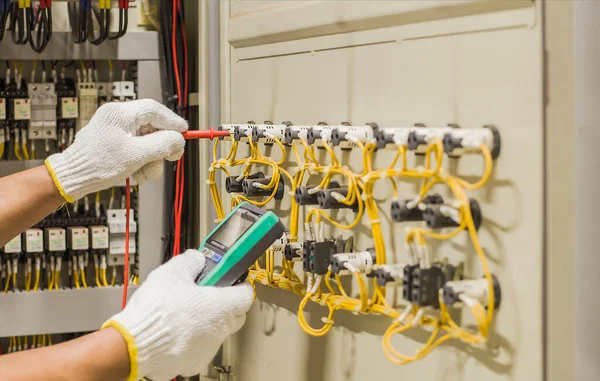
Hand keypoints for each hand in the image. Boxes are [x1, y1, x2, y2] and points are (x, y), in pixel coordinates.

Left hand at [45, 99, 187, 201]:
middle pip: (153, 127)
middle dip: (161, 147)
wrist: (74, 176)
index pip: (155, 110)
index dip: (173, 121)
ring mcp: (115, 129)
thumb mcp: (137, 155)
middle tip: (170, 159)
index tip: (184, 133)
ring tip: (145, 175)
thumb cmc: (98, 164)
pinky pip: (136, 148)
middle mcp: (117, 117)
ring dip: (151, 160)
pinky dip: (141, 161)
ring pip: (146, 140)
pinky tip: (137, 173)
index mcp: (120, 113)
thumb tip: (179, 139)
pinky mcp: (114, 141)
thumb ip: (162, 144)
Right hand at [103, 250, 253, 380]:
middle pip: (236, 316)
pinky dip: (192, 340)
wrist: (133, 344)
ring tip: (184, 313)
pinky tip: (175, 332)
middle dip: (226, 305)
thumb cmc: (156, 311)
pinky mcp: (192, 363)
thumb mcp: (173, 272)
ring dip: (207, 323)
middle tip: (207, 295)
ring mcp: (207, 349)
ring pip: (217, 333)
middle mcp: (219, 330)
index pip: (246, 295)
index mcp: (221, 307)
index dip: (239, 285)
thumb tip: (197, 259)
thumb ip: (191, 261)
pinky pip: (199, 349)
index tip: (231, 280)